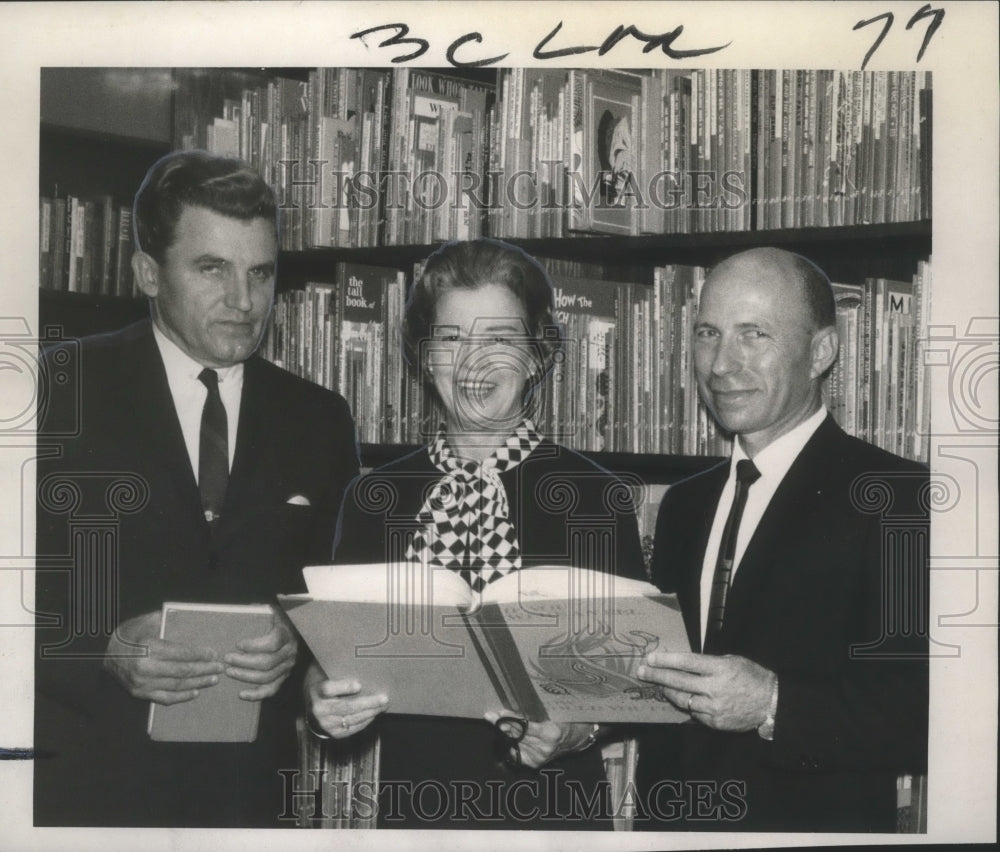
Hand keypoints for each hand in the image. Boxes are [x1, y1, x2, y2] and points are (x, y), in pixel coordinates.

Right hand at [104, 610, 223, 704]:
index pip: (182, 653)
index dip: (201, 654)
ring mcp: (143, 683)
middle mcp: (147, 668)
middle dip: (204, 669)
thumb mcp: (146, 621)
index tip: (214, 654)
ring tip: (213, 679)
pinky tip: (195, 692)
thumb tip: (187, 616)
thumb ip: (165, 620)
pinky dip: (181, 696)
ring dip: (197, 683)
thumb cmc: (129, 634)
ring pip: (176, 686)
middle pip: (183, 671)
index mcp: (150, 648)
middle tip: (219, 668)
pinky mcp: (140, 693)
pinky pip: (164, 698)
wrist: (103, 654)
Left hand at [222, 616, 297, 700]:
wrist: (295, 628)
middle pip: (267, 662)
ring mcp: (288, 666)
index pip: (272, 643)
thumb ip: (265, 608)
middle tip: (227, 659)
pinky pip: (271, 690)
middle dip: (244, 662)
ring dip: (245, 676)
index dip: (254, 646)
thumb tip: (256, 605)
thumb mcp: (274, 609)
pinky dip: (257, 694)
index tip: (238, 644)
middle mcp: (290, 652)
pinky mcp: (284, 676)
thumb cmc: (279, 618)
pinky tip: (241, 694)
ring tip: (229, 671)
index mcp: (287, 634)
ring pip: (267, 677)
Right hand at [305, 662, 388, 739]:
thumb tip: (358, 658)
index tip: (359, 685)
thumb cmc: (323, 683)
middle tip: (384, 698)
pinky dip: (365, 721)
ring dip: (370, 712)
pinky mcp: (334, 733)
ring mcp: (326, 724)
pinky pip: (352, 728)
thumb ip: (337, 669)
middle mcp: (320, 710)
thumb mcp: (324, 673)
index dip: (343, 687)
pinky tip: (374, 713)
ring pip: (352, 719)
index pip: (328, 689)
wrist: (311, 707)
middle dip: (367, 703)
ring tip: (383, 705)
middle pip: (346, 707)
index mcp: (316, 691)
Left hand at [485, 710, 596, 768]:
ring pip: (516, 741)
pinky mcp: (536, 762)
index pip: (525, 725)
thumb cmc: (567, 718)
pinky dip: (510, 743)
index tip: (499, 712)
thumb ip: (539, 708)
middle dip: (503, 724)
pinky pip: (517, 752)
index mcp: (551, 733)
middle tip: (490, 715)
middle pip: (517, 734)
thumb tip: (519, 696)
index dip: (511, 718)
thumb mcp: (556, 710)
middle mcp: (545, 747)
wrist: (579, 737)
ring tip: (494, 720)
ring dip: (504, 732)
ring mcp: (540, 756)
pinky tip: (504, 735)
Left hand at [636, 651, 775, 731]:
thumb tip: (685, 664)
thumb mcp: (732, 661)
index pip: (686, 663)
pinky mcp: (715, 722)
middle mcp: (714, 689)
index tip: (651, 658)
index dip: (666, 660)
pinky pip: (693, 713)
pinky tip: (683, 699)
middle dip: (657, 676)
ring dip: (668, 692)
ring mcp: (713, 708)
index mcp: (719, 669)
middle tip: (642, 672)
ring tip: (660, 686)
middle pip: (678, 682)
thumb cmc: (752, 677)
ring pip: (682, 700)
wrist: (771, 703)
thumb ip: (709, 663)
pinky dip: (687, 705)